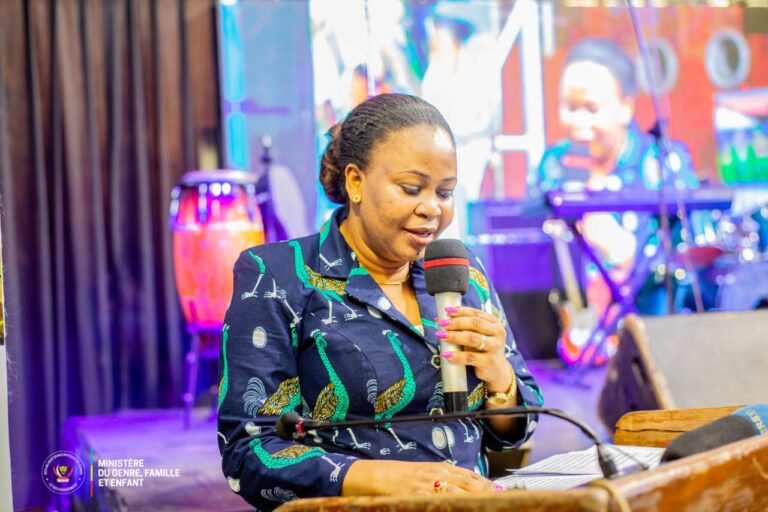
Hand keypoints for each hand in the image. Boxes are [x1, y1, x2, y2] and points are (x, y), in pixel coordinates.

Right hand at [341, 460, 498, 495]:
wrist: (372, 476)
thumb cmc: (399, 476)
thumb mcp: (424, 472)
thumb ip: (446, 478)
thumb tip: (469, 485)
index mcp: (440, 469)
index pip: (471, 477)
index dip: (487, 485)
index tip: (502, 492)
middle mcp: (436, 475)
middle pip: (468, 485)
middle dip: (486, 493)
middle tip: (502, 498)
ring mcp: (426, 486)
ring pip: (456, 493)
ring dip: (472, 498)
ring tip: (488, 503)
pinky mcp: (414, 496)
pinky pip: (433, 501)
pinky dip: (447, 502)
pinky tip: (456, 505)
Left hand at [436, 306, 511, 392]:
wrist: (497, 371)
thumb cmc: (483, 349)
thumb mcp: (476, 335)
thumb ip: (462, 327)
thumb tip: (438, 319)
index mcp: (494, 323)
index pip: (476, 314)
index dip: (461, 311)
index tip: (447, 311)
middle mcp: (497, 333)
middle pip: (475, 323)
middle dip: (456, 322)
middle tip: (442, 323)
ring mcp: (495, 347)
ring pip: (472, 338)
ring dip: (454, 336)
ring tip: (441, 336)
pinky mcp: (490, 361)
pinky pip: (470, 357)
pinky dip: (456, 355)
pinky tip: (446, 354)